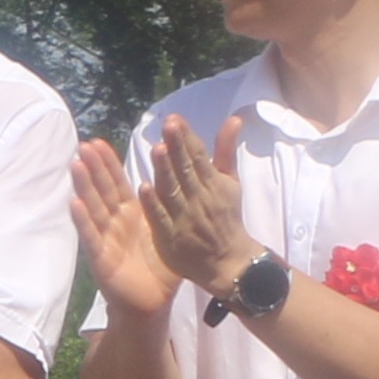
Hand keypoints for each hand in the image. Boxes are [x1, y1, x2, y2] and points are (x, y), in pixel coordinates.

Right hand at [69, 137, 181, 322]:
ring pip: (93, 208)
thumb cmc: (161, 269)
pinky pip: (91, 236)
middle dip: (93, 168)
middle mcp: (114, 223)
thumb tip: (180, 180)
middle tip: (84, 144)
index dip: (107, 164)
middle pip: (102, 190)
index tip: (99, 142)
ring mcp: (105, 239)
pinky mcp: (100, 258)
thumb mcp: (169, 231)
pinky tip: (75, 203)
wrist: (153, 302)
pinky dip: (83, 220)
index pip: (117, 184)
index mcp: (132, 215)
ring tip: (76, 164)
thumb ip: (171, 206)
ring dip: (83, 187)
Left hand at [136, 109, 254, 292]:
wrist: (229, 260)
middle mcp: (200, 197)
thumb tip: (234, 118)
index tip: (175, 119)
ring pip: (173, 191)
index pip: (198, 156)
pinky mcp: (171, 236)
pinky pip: (162, 218)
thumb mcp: (230, 181)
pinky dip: (153, 204)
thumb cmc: (225, 215)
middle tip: (168, 126)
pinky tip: (143, 187)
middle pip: (186, 170)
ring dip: (165, 171)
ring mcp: (185, 217)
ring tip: (157, 148)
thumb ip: (225, 150)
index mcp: (213, 182)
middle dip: (178, 147)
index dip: (187, 137)